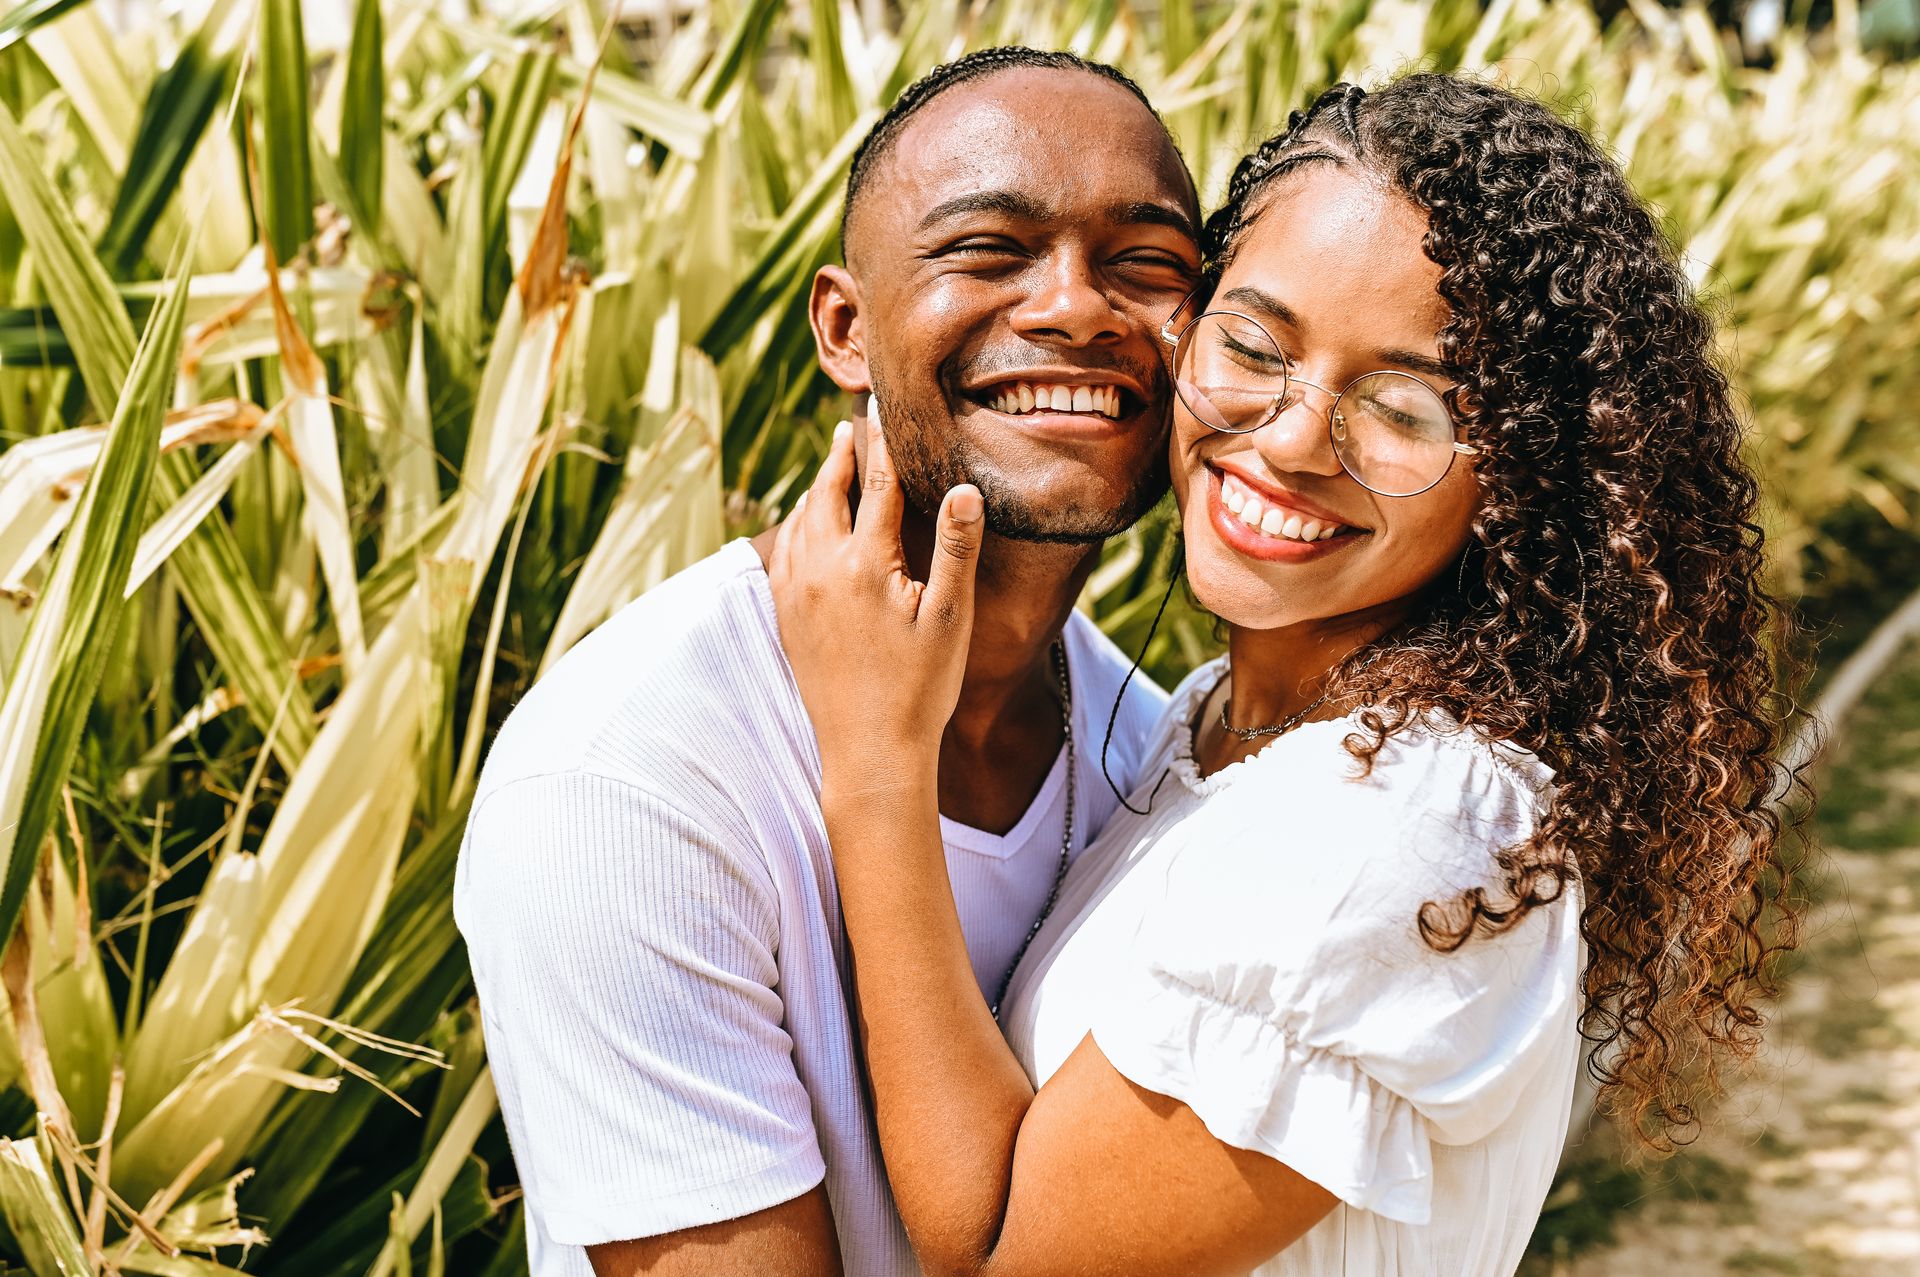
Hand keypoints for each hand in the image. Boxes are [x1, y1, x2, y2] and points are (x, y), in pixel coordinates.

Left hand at [768, 411, 984, 786]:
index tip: (879, 408)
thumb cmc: (920, 688)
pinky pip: (784, 555)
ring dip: (815, 489)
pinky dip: (796, 527)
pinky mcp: (786, 620)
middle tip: (848, 426)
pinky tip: (804, 528)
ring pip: (799, 522)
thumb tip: (964, 488)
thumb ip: (957, 548)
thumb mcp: (950, 617)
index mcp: (864, 564)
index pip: (875, 485)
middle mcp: (820, 571)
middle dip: (840, 456)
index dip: (881, 442)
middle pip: (826, 494)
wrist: (870, 752)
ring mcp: (796, 596)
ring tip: (828, 468)